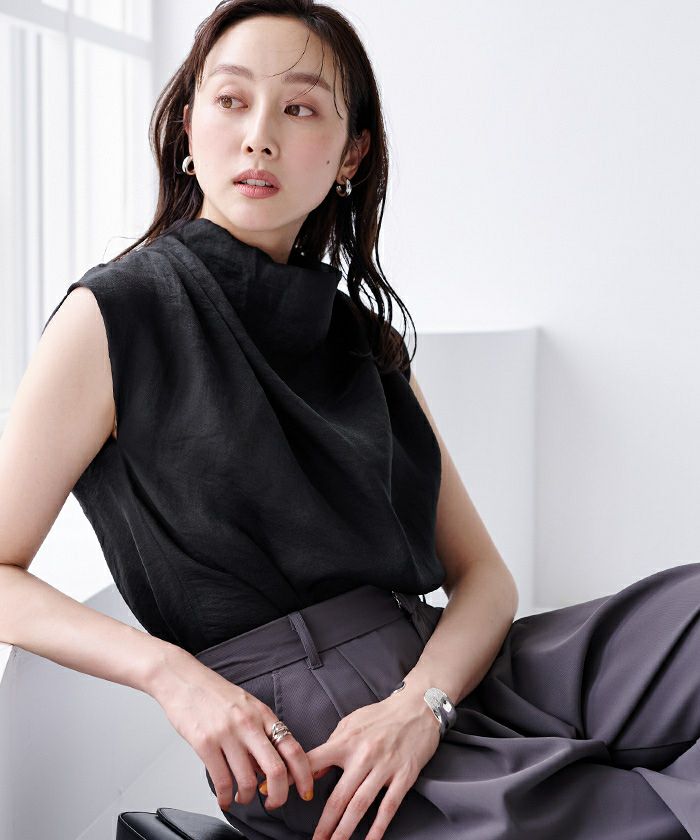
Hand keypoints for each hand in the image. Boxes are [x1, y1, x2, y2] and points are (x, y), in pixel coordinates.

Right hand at [148, 644, 314, 811]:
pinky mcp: (205, 743)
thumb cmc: (214, 694)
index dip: (304, 774)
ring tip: (242, 798)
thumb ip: (260, 732)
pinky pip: (221, 781)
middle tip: (274, 803)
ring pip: (248, 781)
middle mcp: (248, 724)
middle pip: (276, 769)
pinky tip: (224, 798)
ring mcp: (227, 734)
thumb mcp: (247, 706)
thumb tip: (268, 767)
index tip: (305, 790)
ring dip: (247, 798)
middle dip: (279, 796)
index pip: (293, 748)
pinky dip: (225, 798)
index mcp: (263, 714)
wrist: (183, 680)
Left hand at [303, 686, 440, 839]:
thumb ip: (331, 745)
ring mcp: (384, 767)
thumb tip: (313, 769)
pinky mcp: (404, 776)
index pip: (313, 761)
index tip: (276, 793)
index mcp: (346, 741)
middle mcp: (363, 755)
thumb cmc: (381, 715)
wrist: (417, 708)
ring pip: (359, 806)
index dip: (295, 779)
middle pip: (338, 797)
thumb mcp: (350, 723)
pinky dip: (377, 828)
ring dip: (344, 831)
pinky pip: (388, 807)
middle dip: (324, 824)